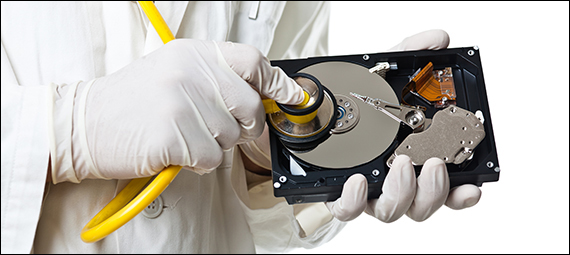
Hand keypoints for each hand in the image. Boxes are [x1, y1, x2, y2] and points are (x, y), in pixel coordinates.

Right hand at [48, 39, 304, 182]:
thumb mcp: (173, 72)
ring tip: (184, 135)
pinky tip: (176, 151)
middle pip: (249, 106)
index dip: (277, 82)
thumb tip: (261, 92)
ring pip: (230, 136)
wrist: (85, 124)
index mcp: (193, 54)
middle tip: (219, 129)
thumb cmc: (132, 102)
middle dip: (243, 125)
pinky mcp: (174, 135)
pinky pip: (210, 158)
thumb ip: (215, 78)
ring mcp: (182, 103)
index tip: (293, 96)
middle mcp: (191, 74)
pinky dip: (198, 162)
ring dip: (213, 145)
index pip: (252, 61)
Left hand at [325, 29, 481, 221]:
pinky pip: (348, 210)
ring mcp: (366, 191)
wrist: (309, 117)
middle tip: (432, 164)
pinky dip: (355, 201)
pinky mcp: (336, 194)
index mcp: (411, 162)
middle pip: (420, 206)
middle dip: (432, 191)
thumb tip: (438, 39)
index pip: (443, 188)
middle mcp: (392, 183)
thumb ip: (411, 58)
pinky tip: (358, 182)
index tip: (472, 188)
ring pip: (390, 211)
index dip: (460, 194)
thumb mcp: (381, 77)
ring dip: (402, 192)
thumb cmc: (353, 106)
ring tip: (400, 165)